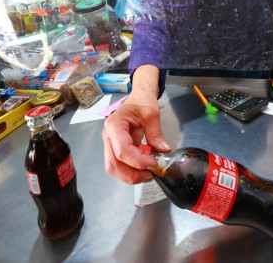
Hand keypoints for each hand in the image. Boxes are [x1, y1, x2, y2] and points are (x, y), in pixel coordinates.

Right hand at [102, 66, 170, 183]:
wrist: (138, 97)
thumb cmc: (142, 101)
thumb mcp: (151, 114)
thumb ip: (156, 133)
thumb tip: (163, 150)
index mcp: (114, 125)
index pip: (122, 150)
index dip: (138, 161)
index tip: (154, 163)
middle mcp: (108, 137)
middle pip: (113, 164)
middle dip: (132, 174)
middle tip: (151, 175)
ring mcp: (110, 144)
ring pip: (114, 168)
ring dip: (130, 175)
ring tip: (148, 174)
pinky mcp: (116, 149)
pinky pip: (120, 165)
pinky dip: (131, 170)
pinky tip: (145, 168)